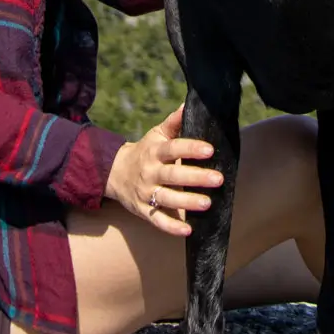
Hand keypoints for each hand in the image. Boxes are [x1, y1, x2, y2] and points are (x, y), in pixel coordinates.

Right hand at [104, 105, 224, 235]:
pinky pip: (158, 220)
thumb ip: (174, 122)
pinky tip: (188, 229)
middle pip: (173, 175)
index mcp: (154, 152)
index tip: (210, 149)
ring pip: (167, 198)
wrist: (114, 172)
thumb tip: (189, 104)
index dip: (191, 148)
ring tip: (208, 203)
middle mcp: (149, 172)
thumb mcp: (156, 134)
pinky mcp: (143, 210)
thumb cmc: (145, 151)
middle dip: (196, 177)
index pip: (173, 148)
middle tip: (218, 178)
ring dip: (187, 202)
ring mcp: (145, 193)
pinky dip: (172, 227)